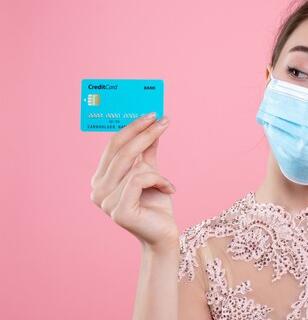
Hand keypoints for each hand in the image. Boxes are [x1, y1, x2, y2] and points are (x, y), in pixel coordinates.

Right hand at [90, 113, 178, 252]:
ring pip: (134, 166)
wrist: (164, 234)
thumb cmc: (156, 204)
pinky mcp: (118, 211)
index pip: (113, 146)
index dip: (132, 128)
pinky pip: (141, 180)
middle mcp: (97, 190)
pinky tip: (169, 190)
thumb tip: (153, 123)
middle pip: (121, 151)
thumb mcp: (152, 172)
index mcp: (100, 178)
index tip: (151, 114)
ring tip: (168, 182)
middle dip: (144, 133)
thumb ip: (147, 151)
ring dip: (157, 171)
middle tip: (163, 121)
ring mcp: (105, 202)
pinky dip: (159, 180)